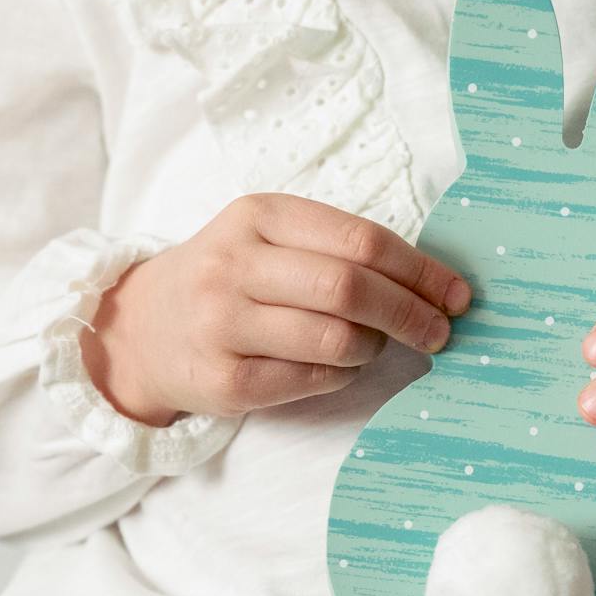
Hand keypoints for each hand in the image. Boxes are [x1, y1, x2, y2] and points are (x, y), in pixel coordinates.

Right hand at [80, 193, 472, 424]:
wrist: (139, 329)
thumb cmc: (225, 279)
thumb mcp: (264, 237)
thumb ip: (332, 246)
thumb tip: (431, 282)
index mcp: (257, 215)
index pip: (360, 239)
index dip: (420, 270)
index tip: (455, 293)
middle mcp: (234, 264)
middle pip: (350, 288)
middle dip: (410, 312)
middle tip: (440, 330)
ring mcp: (223, 324)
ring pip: (335, 338)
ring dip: (373, 347)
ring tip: (374, 346)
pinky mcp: (224, 381)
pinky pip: (312, 380)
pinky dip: (342, 375)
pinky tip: (339, 366)